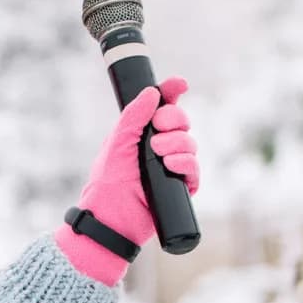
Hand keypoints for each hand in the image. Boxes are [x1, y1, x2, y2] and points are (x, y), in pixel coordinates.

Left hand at [59, 78, 200, 284]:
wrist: (111, 218)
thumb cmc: (107, 183)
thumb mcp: (117, 144)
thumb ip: (133, 117)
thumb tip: (152, 92)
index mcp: (142, 135)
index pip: (163, 107)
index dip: (172, 92)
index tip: (179, 84)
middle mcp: (159, 148)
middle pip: (181, 122)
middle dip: (174, 120)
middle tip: (158, 130)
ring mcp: (171, 166)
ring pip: (190, 143)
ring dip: (177, 144)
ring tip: (158, 155)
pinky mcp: (180, 186)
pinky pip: (194, 168)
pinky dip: (185, 163)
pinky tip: (171, 166)